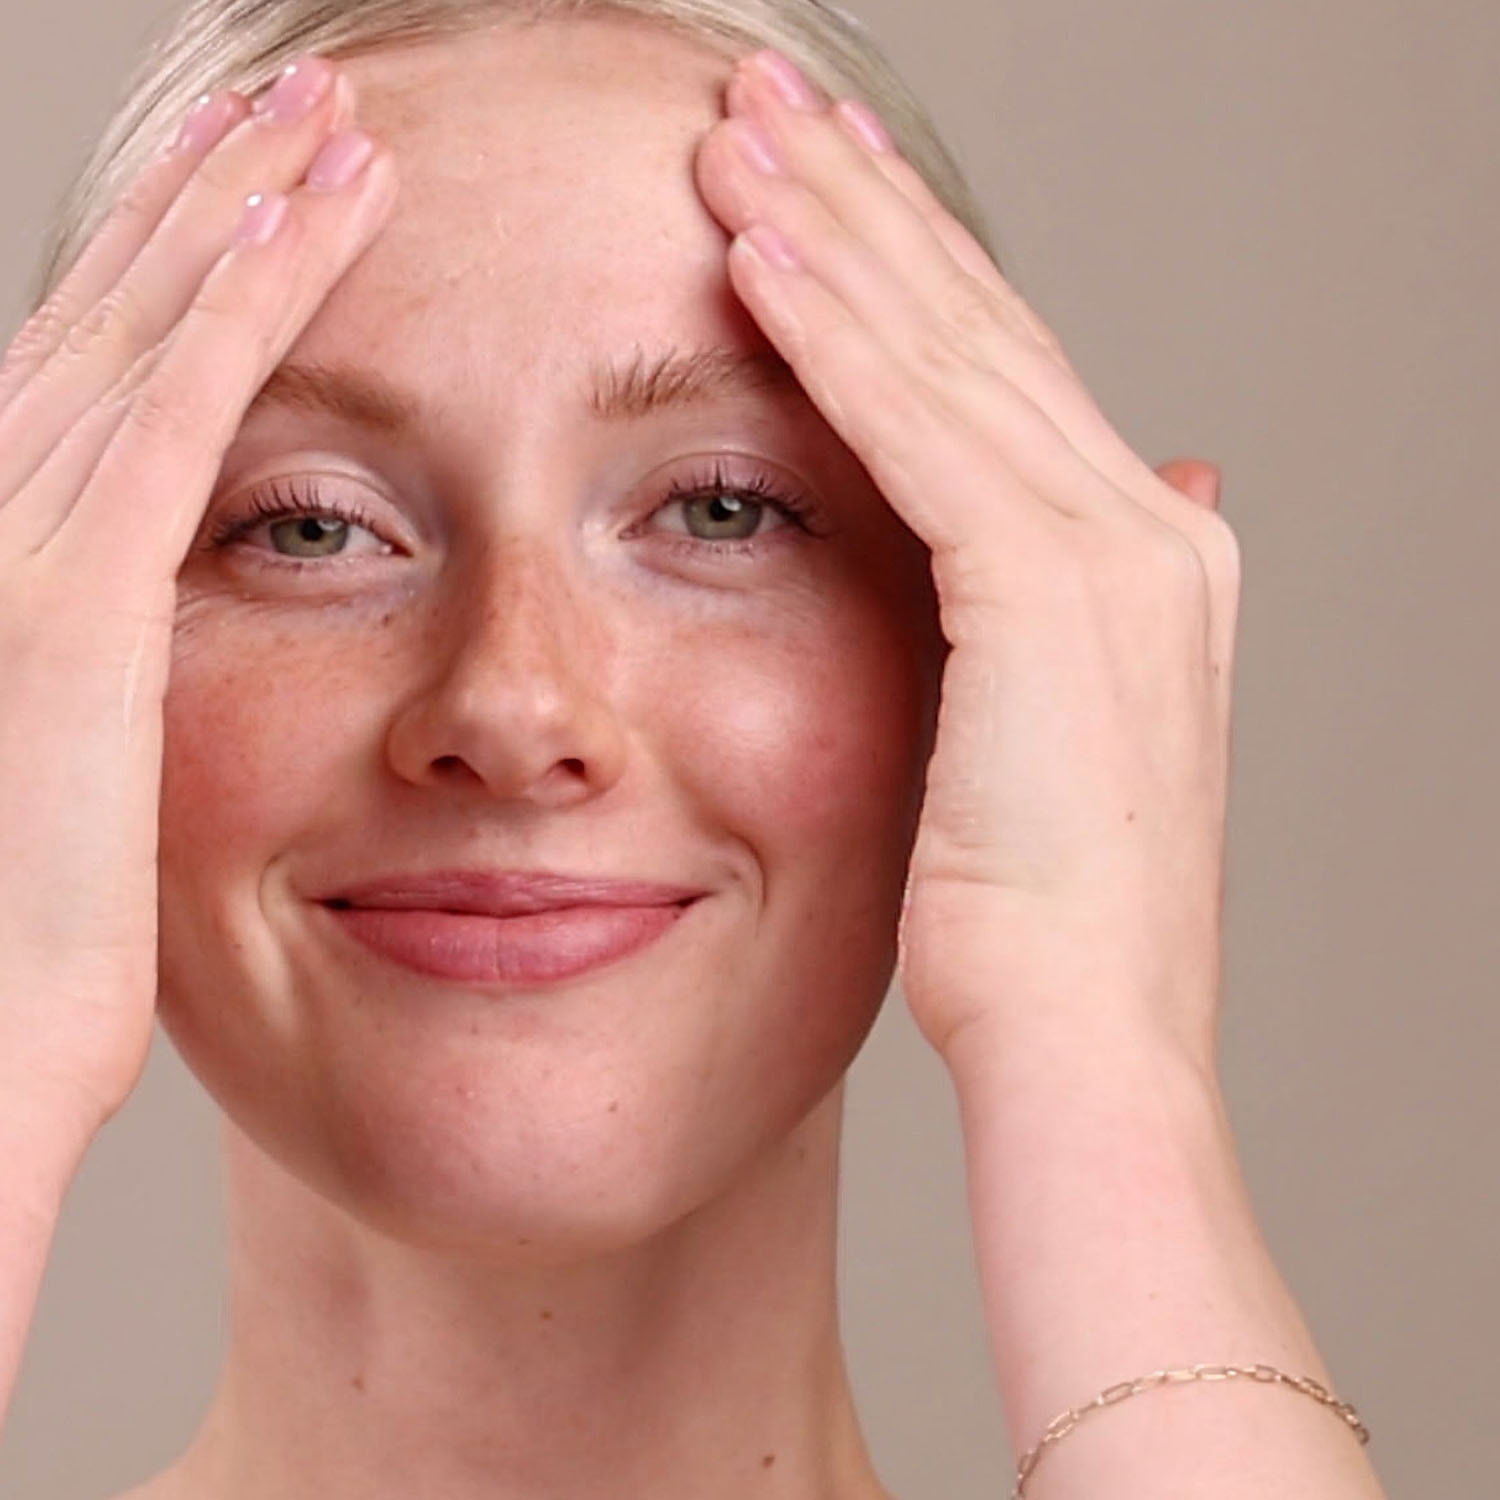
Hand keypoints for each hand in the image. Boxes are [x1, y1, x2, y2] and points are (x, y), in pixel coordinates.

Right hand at [0, 59, 396, 1136]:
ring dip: (245, 208)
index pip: (103, 377)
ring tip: (334, 117)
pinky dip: (249, 297)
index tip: (263, 197)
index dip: (176, 272)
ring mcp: (16, 543)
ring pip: (153, 328)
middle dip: (213, 198)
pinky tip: (320, 213)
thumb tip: (159, 618)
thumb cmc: (19, 937)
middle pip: (119, 317)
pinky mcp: (73, 593)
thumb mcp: (72, 761)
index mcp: (5, 557)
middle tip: (304, 105)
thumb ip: (108, 656)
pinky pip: (185, 404)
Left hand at [694, 50, 1241, 1074]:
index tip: (824, 192)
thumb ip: (1044, 623)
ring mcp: (1112, 544)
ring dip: (836, 232)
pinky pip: (916, 429)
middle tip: (770, 108)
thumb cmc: (1044, 932)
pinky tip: (757, 255)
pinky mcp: (1046, 587)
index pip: (1003, 376)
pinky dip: (833, 337)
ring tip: (740, 137)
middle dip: (867, 207)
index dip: (911, 272)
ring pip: (948, 349)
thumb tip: (1070, 527)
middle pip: (980, 328)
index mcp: (1141, 557)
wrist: (1091, 1040)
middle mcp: (1146, 523)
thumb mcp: (1044, 751)